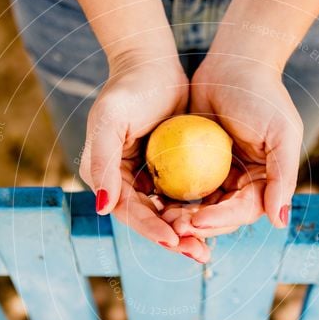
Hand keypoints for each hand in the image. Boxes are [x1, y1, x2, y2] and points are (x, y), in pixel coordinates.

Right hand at [80, 52, 210, 260]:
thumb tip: (101, 206)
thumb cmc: (129, 89)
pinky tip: (217, 222)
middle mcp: (122, 183)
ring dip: (187, 233)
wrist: (151, 64)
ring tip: (207, 250)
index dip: (151, 229)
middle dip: (174, 240)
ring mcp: (146, 178)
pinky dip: (197, 211)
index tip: (175, 241)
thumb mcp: (110, 120)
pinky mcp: (167, 171)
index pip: (129, 212)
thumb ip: (101, 162)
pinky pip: (183, 197)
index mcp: (104, 176)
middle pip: (150, 219)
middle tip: (199, 255)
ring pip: (168, 213)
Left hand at [172, 56, 301, 237]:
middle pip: (220, 216)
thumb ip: (283, 177)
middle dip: (197, 226)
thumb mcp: (282, 133)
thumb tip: (280, 222)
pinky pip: (182, 187)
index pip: (244, 211)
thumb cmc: (262, 95)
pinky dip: (170, 196)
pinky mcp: (195, 166)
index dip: (222, 220)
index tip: (197, 221)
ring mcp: (218, 176)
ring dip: (181, 217)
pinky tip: (153, 201)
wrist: (234, 63)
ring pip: (198, 206)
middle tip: (173, 228)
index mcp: (265, 182)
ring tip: (162, 219)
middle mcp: (243, 184)